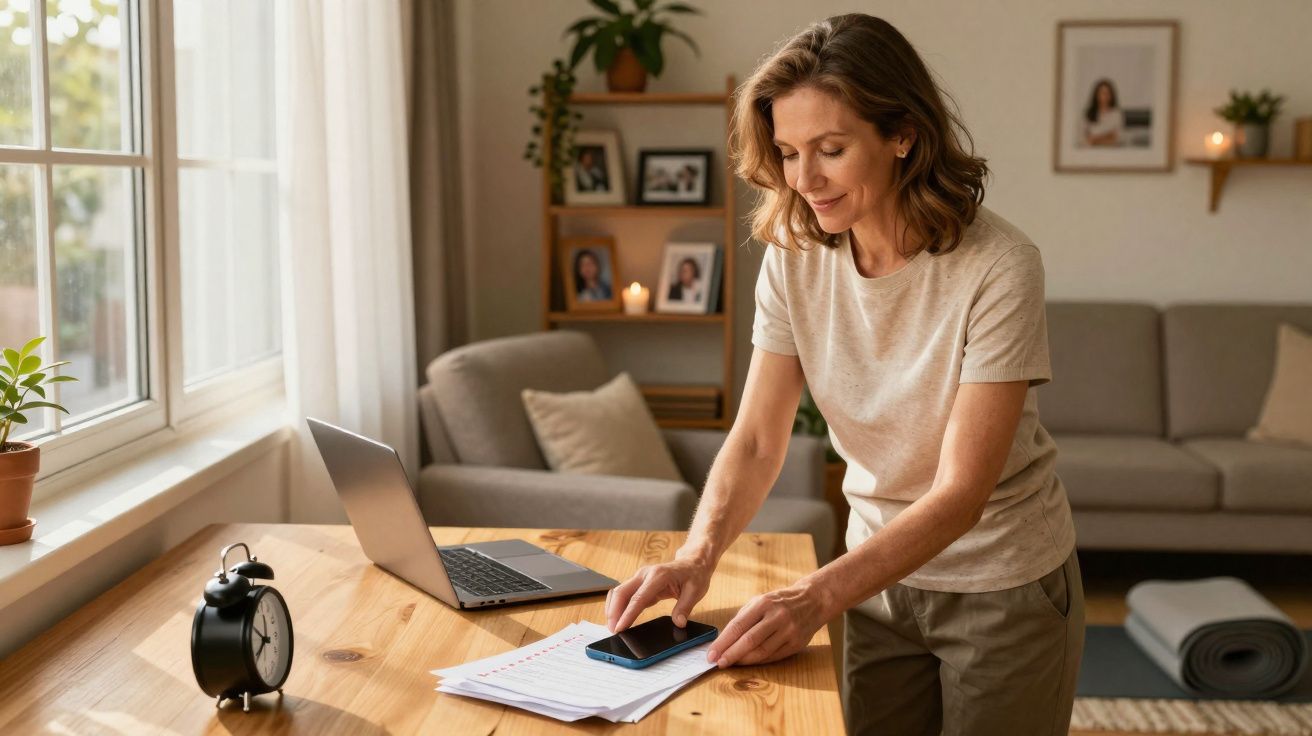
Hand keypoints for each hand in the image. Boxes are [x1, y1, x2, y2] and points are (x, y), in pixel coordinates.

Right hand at [605, 551, 713, 631]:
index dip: (627, 614)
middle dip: (613, 612)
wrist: (693, 562)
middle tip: (613, 632)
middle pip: (621, 593)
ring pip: (619, 592)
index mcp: (658, 576)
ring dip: (613, 609)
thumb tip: (678, 623)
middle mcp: (645, 574)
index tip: (619, 628)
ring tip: (612, 627)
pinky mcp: (639, 583)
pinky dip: (618, 606)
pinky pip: (624, 594)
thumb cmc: (694, 575)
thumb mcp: (695, 592)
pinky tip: (618, 618)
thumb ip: (685, 607)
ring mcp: (640, 577)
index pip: (638, 598)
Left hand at [706, 581, 832, 667]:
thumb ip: (744, 617)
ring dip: (743, 660)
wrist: (813, 601)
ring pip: (761, 652)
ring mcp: (788, 631)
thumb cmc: (780, 601)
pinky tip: (747, 662)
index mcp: (764, 603)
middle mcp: (777, 617)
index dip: (723, 642)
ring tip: (730, 663)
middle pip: (749, 641)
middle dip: (730, 654)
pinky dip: (758, 661)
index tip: (711, 653)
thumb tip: (724, 639)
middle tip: (718, 663)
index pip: (738, 626)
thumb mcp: (761, 600)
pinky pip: (773, 656)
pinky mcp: (796, 644)